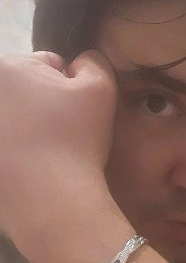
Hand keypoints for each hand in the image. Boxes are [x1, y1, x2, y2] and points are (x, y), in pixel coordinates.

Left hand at [0, 50, 117, 242]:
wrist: (52, 201)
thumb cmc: (76, 140)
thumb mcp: (100, 89)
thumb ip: (93, 62)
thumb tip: (79, 63)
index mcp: (8, 68)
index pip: (49, 64)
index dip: (72, 86)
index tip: (77, 113)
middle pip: (26, 90)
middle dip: (45, 105)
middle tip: (64, 134)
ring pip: (14, 118)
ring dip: (30, 127)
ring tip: (49, 153)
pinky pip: (8, 147)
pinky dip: (17, 152)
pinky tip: (32, 168)